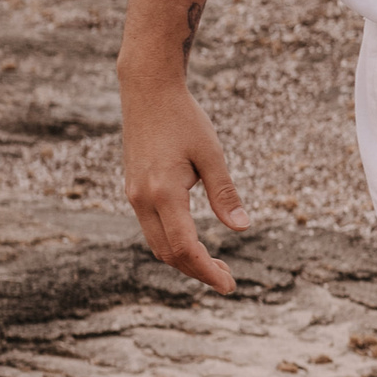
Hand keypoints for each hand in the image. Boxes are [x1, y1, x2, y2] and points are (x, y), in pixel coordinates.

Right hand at [121, 76, 248, 293]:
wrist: (147, 90)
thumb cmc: (184, 118)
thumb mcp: (212, 154)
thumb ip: (225, 194)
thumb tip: (243, 228)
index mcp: (164, 193)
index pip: (185, 248)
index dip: (207, 271)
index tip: (229, 286)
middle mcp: (142, 199)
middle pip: (169, 253)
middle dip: (198, 271)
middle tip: (228, 279)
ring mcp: (134, 195)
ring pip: (157, 244)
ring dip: (184, 260)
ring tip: (215, 265)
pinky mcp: (133, 189)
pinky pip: (151, 229)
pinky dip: (172, 243)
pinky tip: (194, 243)